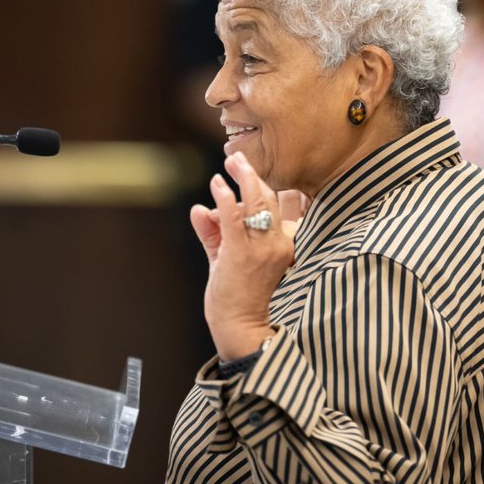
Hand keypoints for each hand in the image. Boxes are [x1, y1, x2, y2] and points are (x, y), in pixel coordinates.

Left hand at [189, 152, 297, 359]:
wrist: (239, 324)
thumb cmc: (236, 293)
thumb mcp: (226, 256)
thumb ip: (213, 231)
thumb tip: (198, 207)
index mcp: (284, 244)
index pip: (283, 205)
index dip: (265, 186)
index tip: (250, 170)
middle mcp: (278, 244)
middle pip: (269, 198)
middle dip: (252, 176)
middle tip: (237, 158)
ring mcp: (261, 248)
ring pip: (256, 202)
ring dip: (243, 178)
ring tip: (231, 162)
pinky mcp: (241, 253)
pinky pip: (234, 217)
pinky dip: (224, 198)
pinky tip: (217, 184)